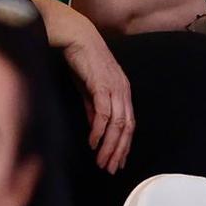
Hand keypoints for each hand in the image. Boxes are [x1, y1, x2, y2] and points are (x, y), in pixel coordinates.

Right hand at [45, 1, 134, 171]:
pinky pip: (104, 113)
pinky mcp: (103, 85)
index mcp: (123, 91)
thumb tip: (95, 128)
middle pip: (127, 128)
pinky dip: (99, 130)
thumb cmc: (83, 61)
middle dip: (118, 151)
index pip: (129, 124)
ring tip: (101, 162)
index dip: (123, 145)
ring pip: (117, 124)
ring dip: (109, 146)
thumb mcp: (90, 90)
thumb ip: (94, 108)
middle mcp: (123, 91)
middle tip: (109, 169)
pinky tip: (93, 143)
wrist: (77, 37)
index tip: (116, 162)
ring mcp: (115, 87)